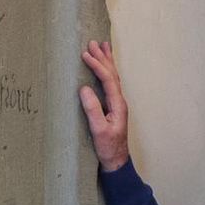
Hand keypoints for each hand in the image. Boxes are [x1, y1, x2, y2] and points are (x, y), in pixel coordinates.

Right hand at [79, 39, 129, 171]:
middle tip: (93, 42)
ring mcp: (117, 105)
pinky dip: (106, 72)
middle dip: (103, 58)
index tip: (85, 55)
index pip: (108, 79)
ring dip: (107, 62)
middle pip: (113, 74)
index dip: (97, 66)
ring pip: (113, 78)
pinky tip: (103, 69)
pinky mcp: (112, 108)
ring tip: (102, 47)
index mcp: (118, 105)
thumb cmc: (107, 148)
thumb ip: (93, 109)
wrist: (116, 162)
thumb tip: (84, 89)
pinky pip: (110, 84)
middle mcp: (120, 102)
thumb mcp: (98, 130)